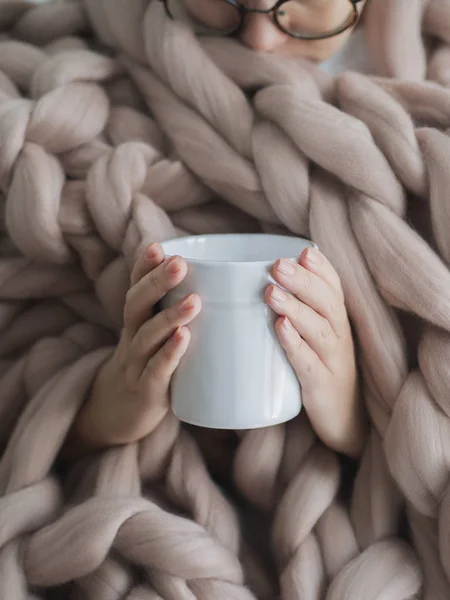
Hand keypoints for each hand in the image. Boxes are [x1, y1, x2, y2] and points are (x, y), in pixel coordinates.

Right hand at [72, 243, 200, 447]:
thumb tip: (221, 288)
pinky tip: (184, 339)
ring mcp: (135, 366)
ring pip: (146, 337)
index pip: (135, 289)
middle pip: (136, 306)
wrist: (118, 417)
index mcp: (136, 324)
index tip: (157, 245)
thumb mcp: (155, 340)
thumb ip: (174, 315)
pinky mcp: (146, 392)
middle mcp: (131, 339)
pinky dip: (169, 354)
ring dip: (169, 316)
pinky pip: (156, 372)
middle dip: (156, 282)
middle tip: (179, 263)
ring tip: (194, 300)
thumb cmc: (148, 369)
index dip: (143, 268)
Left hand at [265, 246, 366, 458]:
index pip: (334, 288)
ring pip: (318, 329)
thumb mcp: (315, 341)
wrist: (345, 423)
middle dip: (303, 281)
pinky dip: (295, 345)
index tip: (302, 251)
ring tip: (271, 292)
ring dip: (295, 308)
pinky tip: (281, 329)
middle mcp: (339, 338)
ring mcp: (333, 362)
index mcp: (337, 323)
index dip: (321, 269)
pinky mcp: (323, 386)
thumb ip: (299, 315)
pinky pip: (309, 363)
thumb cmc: (322, 373)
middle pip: (326, 303)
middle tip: (278, 264)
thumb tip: (265, 286)